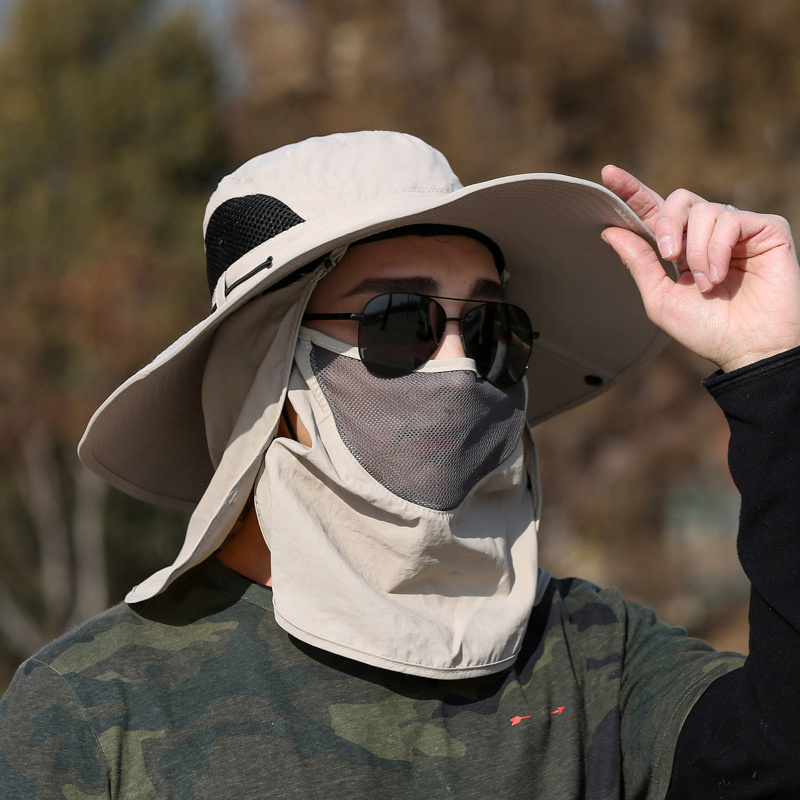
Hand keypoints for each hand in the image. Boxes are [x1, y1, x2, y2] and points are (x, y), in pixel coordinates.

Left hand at [601, 165, 799, 371]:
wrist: (747, 349)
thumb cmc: (707, 330)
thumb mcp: (661, 298)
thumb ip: (639, 263)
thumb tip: (610, 231)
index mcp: (682, 248)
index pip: (654, 211)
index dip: (632, 191)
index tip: (608, 174)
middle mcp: (708, 234)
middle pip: (679, 199)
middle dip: (667, 223)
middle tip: (669, 256)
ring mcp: (739, 229)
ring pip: (703, 210)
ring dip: (696, 250)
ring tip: (705, 283)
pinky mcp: (767, 228)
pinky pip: (729, 220)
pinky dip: (716, 249)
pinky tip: (717, 275)